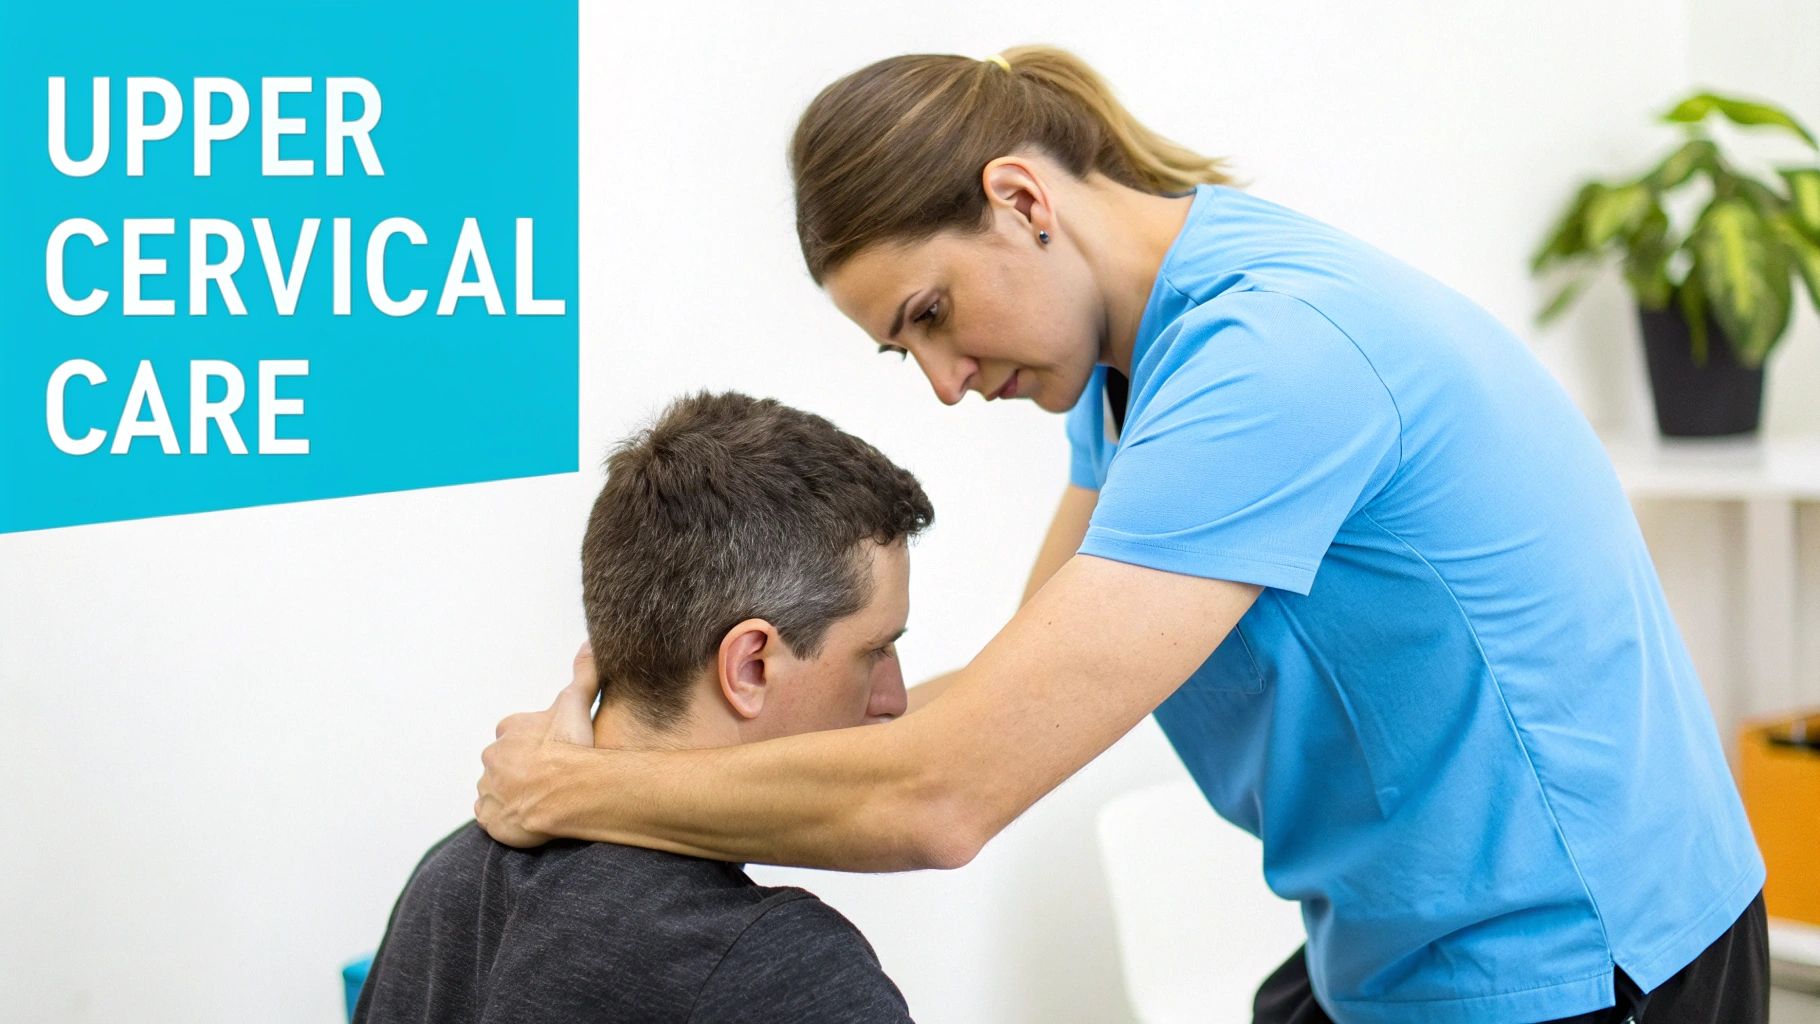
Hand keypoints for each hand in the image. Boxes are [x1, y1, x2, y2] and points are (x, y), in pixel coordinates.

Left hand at [474, 642, 599, 846]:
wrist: (572, 791)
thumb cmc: (574, 748)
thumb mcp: (578, 703)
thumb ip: (583, 673)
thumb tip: (589, 644)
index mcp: (510, 730)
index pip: (512, 732)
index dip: (532, 742)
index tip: (550, 750)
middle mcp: (493, 757)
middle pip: (503, 762)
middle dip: (520, 769)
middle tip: (547, 778)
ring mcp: (490, 790)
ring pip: (496, 790)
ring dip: (511, 794)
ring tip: (540, 800)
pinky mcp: (491, 819)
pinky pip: (491, 817)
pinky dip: (503, 818)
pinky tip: (525, 818)